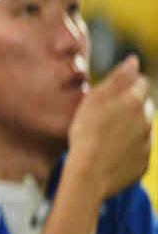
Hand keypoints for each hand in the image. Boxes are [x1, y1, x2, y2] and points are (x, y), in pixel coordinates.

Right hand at [67, 55, 151, 200]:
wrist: (89, 174)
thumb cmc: (86, 133)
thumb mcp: (94, 99)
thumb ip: (117, 78)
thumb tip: (134, 59)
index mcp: (135, 101)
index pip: (140, 83)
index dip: (125, 86)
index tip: (109, 94)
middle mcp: (147, 121)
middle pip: (143, 106)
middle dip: (129, 108)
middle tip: (105, 116)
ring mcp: (147, 144)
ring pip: (142, 129)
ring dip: (129, 128)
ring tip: (105, 137)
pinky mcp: (143, 163)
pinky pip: (138, 151)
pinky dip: (128, 149)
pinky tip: (110, 153)